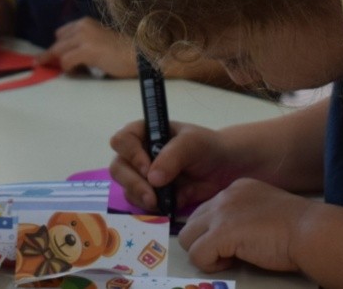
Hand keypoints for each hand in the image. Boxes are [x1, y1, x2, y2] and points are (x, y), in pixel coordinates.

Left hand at [35, 17, 136, 77]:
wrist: (139, 55)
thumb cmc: (122, 52)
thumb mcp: (98, 40)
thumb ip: (82, 43)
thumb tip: (64, 56)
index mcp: (85, 22)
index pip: (60, 34)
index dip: (57, 47)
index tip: (52, 58)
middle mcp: (82, 26)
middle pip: (57, 44)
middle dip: (53, 56)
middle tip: (50, 67)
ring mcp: (84, 37)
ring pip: (58, 52)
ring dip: (62, 64)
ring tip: (74, 70)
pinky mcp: (86, 50)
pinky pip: (66, 61)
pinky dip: (68, 69)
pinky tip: (77, 71)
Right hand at [108, 120, 238, 211]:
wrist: (224, 168)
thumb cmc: (206, 147)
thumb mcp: (192, 143)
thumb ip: (172, 156)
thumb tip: (152, 178)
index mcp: (142, 133)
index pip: (122, 140)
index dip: (130, 154)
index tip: (147, 168)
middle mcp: (136, 154)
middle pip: (118, 168)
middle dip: (132, 182)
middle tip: (150, 196)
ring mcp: (142, 176)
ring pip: (127, 188)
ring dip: (140, 197)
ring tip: (159, 203)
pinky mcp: (150, 195)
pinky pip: (140, 203)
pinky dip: (150, 208)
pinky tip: (165, 207)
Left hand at [178, 178, 314, 272]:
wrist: (312, 231)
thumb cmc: (299, 227)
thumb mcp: (265, 209)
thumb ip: (244, 214)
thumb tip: (228, 235)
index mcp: (236, 188)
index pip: (207, 209)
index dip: (215, 230)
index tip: (235, 241)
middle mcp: (225, 196)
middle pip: (192, 222)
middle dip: (205, 241)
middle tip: (229, 252)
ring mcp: (221, 213)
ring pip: (186, 237)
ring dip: (204, 252)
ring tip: (230, 258)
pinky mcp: (221, 233)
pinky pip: (196, 254)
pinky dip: (211, 265)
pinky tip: (234, 263)